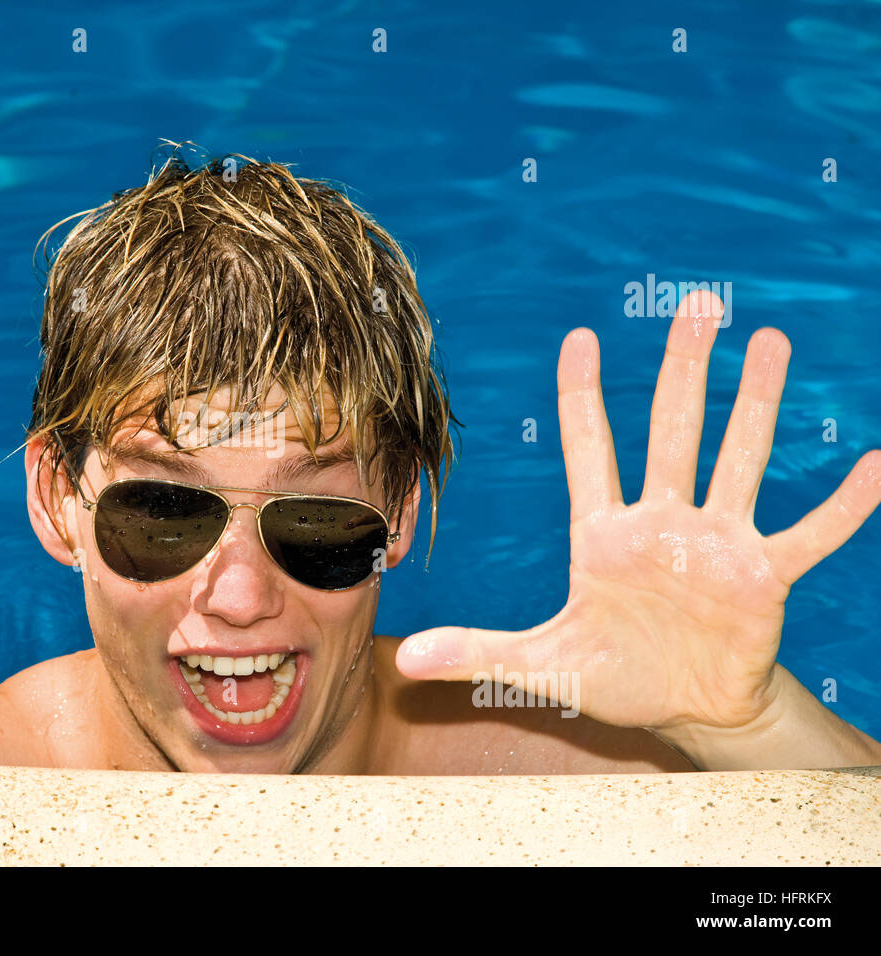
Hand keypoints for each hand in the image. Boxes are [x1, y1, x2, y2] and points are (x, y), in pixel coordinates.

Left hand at [397, 290, 879, 739]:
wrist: (685, 709)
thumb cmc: (615, 674)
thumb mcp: (539, 665)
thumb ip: (476, 653)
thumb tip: (402, 662)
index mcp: (603, 534)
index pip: (590, 450)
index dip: (583, 396)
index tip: (579, 337)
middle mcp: (661, 522)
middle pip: (672, 431)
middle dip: (683, 370)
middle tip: (698, 305)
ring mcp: (716, 544)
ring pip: (738, 459)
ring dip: (757, 404)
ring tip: (771, 341)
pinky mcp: (763, 578)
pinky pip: (809, 535)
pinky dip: (844, 507)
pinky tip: (875, 466)